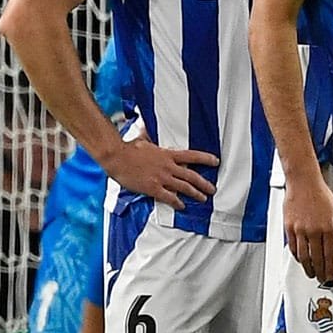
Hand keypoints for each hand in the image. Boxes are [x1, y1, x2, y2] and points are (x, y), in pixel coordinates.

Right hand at [101, 136, 217, 209]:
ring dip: (195, 194)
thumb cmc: (128, 147)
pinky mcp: (153, 188)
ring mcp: (162, 178)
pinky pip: (168, 197)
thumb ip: (150, 135)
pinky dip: (177, 202)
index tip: (216, 161)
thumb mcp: (145, 139)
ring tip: (203, 198)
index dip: (206, 159)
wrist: (117, 157)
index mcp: (168, 154)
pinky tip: (182, 206)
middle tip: (212, 189)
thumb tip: (146, 126)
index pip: (192, 156)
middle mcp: (168, 166)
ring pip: (184, 187)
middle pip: (192, 176)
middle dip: (204, 183)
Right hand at [284, 174, 332, 282]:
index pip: (330, 254)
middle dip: (320, 271)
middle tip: (322, 278)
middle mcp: (314, 230)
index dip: (331, 267)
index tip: (331, 275)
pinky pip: (293, 247)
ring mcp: (300, 230)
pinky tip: (301, 260)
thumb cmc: (320, 193)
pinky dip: (297, 257)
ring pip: (304, 256)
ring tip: (311, 273)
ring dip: (308, 268)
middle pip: (317, 258)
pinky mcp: (289, 228)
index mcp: (328, 227)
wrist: (303, 182)